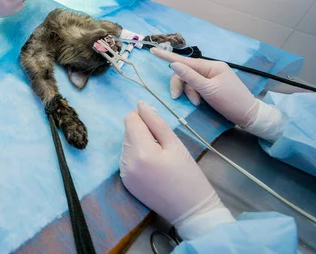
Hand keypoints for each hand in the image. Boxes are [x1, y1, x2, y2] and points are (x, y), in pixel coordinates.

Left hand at [120, 102, 232, 238]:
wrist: (191, 211)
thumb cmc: (188, 176)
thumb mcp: (175, 144)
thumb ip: (156, 122)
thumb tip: (141, 104)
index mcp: (140, 151)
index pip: (130, 120)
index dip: (143, 117)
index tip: (158, 125)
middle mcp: (126, 162)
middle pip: (128, 131)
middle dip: (142, 131)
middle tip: (163, 145)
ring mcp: (124, 174)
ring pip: (126, 144)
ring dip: (139, 143)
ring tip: (160, 157)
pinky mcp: (125, 182)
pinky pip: (126, 159)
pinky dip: (137, 156)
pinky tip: (153, 166)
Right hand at [151, 48, 257, 127]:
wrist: (249, 116)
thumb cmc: (230, 101)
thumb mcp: (208, 90)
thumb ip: (190, 77)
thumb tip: (174, 64)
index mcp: (211, 66)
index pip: (185, 60)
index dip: (168, 56)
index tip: (153, 51)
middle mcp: (210, 69)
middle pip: (186, 72)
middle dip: (181, 85)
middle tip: (177, 97)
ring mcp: (211, 78)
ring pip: (190, 81)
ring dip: (189, 92)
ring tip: (197, 103)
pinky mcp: (211, 87)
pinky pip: (196, 87)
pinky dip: (194, 94)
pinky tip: (199, 102)